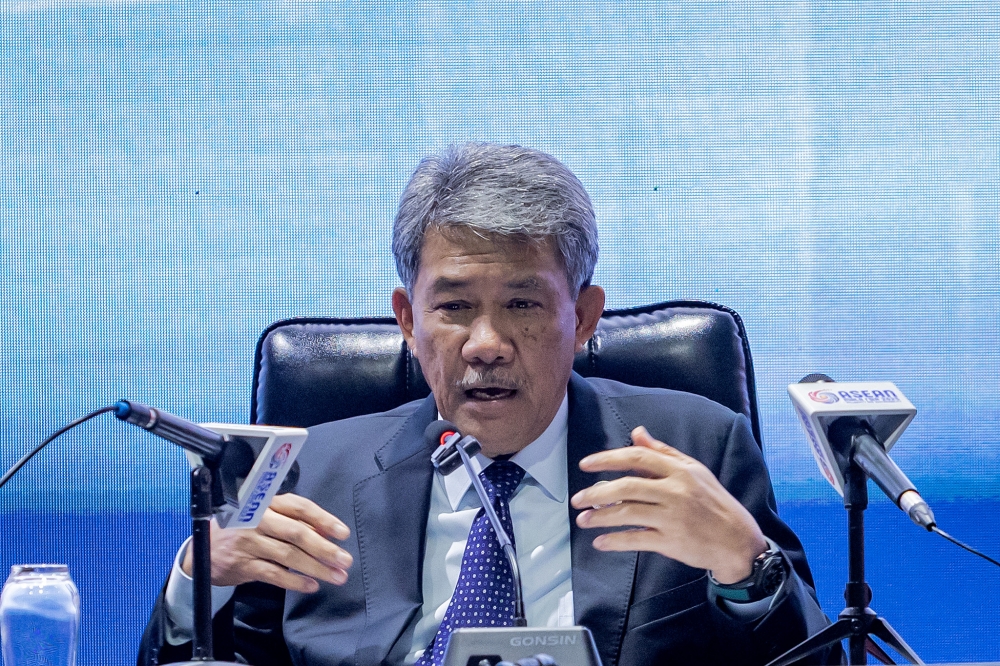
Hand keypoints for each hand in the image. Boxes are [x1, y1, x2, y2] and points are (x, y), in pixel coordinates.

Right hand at [181, 493, 352, 592]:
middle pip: (297, 533)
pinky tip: (311, 585)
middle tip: (345, 560)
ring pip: (288, 555)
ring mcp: (249, 543)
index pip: (300, 507)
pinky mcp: (242, 565)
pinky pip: (274, 574)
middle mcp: (257, 519)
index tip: (343, 533)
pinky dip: (295, 581)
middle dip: (324, 548)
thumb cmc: (242, 528)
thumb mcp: (264, 516)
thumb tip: (326, 534)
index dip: (323, 520)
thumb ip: (292, 522)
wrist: (202, 549)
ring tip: (336, 576)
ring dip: (316, 567)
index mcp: (266, 502)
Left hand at [570, 426, 766, 582]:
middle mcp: (675, 491)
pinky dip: (615, 541)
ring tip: (583, 520)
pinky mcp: (672, 541)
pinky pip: (637, 539)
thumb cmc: (713, 502)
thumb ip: (663, 452)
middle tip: (577, 499)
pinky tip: (600, 542)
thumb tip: (636, 432)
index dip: (608, 459)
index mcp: (679, 470)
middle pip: (627, 486)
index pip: (637, 457)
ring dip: (600, 517)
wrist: (737, 540)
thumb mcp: (694, 471)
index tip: (585, 464)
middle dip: (596, 492)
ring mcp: (673, 517)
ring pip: (628, 513)